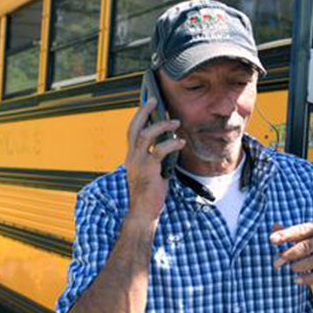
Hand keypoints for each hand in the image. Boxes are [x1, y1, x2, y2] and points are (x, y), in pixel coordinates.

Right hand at [125, 98, 185, 222]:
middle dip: (143, 111)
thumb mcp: (151, 172)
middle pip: (134, 128)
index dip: (139, 116)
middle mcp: (132, 157)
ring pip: (145, 135)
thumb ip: (156, 158)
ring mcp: (138, 163)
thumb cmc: (149, 194)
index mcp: (131, 157)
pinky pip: (159, 150)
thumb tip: (170, 144)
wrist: (143, 212)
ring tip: (176, 122)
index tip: (148, 103)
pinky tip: (181, 142)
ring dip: (162, 126)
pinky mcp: (148, 169)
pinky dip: (172, 144)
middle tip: (154, 100)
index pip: (132, 131)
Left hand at [269, 219, 312, 285]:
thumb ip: (295, 230)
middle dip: (288, 255)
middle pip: (305, 247)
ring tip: (290, 268)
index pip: (300, 230)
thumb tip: (273, 227)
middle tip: (275, 262)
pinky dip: (307, 278)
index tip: (271, 240)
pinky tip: (296, 280)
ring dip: (298, 266)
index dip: (285, 235)